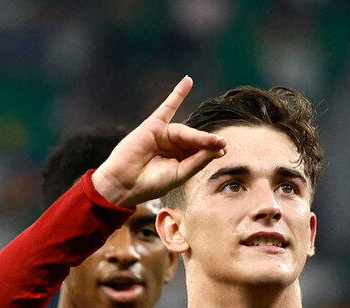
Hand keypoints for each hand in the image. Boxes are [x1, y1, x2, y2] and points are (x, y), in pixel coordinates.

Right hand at [92, 76, 227, 207]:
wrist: (125, 183)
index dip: (213, 149)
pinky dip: (177, 94)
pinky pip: (167, 106)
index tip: (224, 150)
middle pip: (196, 140)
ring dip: (198, 136)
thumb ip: (198, 160)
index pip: (202, 151)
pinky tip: (187, 81)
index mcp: (182, 159)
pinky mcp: (153, 125)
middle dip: (207, 142)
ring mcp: (164, 134)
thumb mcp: (180, 173)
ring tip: (212, 140)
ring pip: (186, 131)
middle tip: (222, 143)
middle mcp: (174, 145)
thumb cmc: (152, 183)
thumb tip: (219, 148)